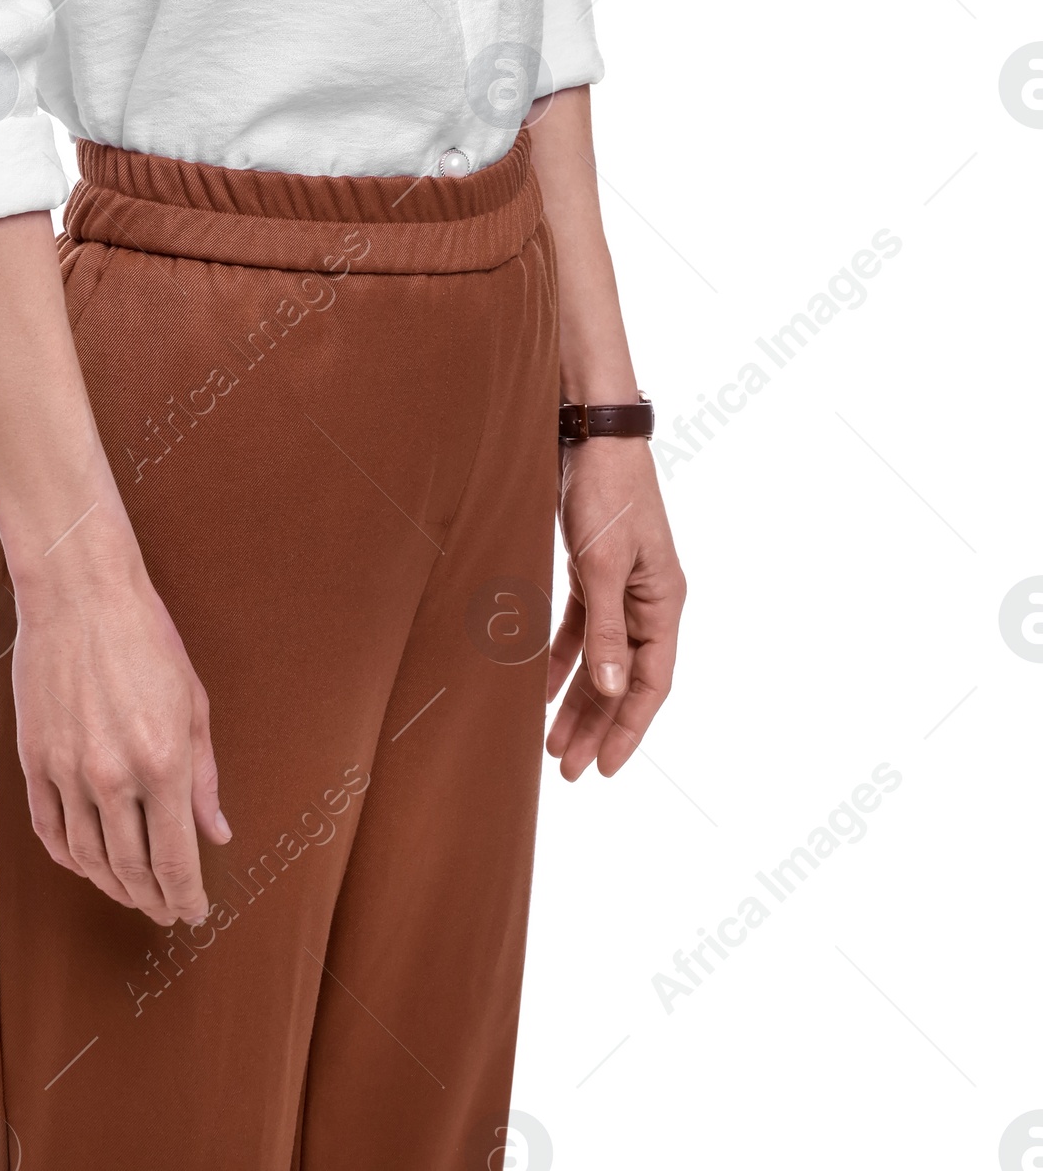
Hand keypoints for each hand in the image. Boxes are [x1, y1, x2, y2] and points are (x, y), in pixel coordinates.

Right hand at [11, 525, 230, 927]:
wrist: (79, 592)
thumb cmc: (147, 640)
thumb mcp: (193, 705)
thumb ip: (204, 778)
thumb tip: (218, 836)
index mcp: (163, 762)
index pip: (176, 860)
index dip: (187, 897)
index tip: (195, 913)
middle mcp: (113, 776)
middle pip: (131, 869)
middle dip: (153, 900)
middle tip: (166, 910)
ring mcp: (67, 771)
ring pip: (88, 859)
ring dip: (112, 887)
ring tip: (131, 893)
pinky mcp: (34, 760)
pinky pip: (49, 830)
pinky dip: (69, 859)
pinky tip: (87, 864)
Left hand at [545, 440, 684, 780]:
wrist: (589, 432)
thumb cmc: (605, 492)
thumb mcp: (604, 564)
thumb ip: (608, 629)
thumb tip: (616, 690)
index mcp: (663, 602)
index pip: (653, 683)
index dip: (630, 728)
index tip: (604, 768)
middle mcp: (647, 600)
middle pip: (625, 679)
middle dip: (597, 725)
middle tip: (568, 771)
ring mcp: (620, 586)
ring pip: (601, 659)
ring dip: (578, 699)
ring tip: (552, 743)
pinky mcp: (593, 570)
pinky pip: (581, 629)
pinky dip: (562, 659)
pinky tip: (541, 688)